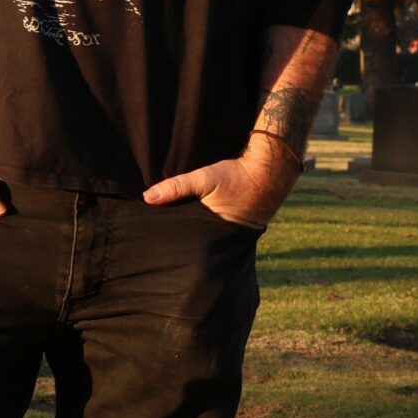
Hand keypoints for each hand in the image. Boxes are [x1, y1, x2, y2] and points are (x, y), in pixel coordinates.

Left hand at [142, 136, 296, 229]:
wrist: (270, 173)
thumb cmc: (237, 177)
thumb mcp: (205, 178)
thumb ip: (176, 187)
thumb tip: (147, 197)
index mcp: (211, 233)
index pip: (183, 243)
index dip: (168, 241)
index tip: (149, 239)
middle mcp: (219, 240)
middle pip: (190, 244)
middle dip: (175, 242)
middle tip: (152, 239)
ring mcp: (226, 237)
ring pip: (199, 239)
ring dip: (187, 235)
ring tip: (166, 233)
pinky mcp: (230, 230)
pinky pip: (209, 233)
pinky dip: (199, 229)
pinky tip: (187, 223)